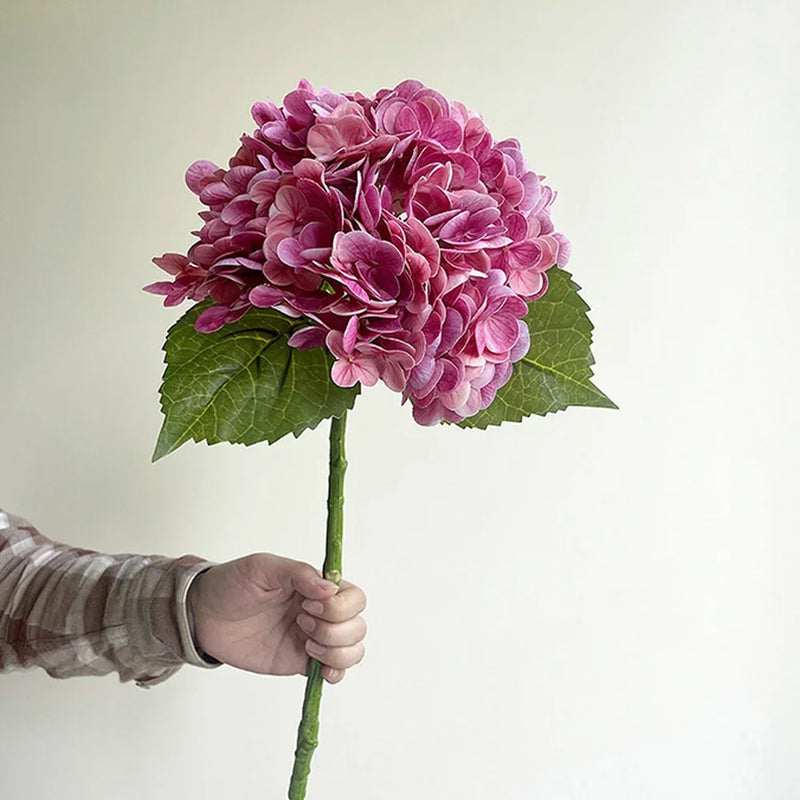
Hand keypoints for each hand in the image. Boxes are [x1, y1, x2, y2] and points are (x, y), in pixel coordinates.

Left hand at [187, 554, 366, 683]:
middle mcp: (320, 612)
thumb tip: (329, 587)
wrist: (202, 615)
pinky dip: (336, 673)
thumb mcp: (262, 567)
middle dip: (336, 629)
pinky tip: (322, 670)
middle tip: (301, 623)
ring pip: (352, 649)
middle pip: (358, 625)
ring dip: (337, 651)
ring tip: (304, 644)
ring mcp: (312, 638)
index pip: (354, 597)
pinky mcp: (299, 661)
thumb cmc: (232, 584)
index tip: (309, 606)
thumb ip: (297, 573)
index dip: (340, 606)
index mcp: (315, 587)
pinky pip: (334, 671)